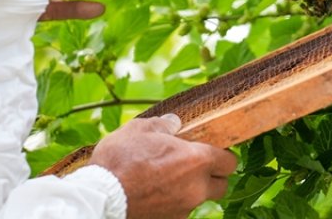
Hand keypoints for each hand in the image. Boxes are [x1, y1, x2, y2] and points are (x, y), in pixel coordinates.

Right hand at [89, 114, 236, 218]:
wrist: (102, 197)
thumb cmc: (121, 159)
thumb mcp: (139, 129)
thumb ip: (163, 125)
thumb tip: (174, 123)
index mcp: (197, 161)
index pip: (229, 161)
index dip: (222, 155)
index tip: (210, 149)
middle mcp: (197, 188)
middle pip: (221, 185)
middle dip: (212, 176)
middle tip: (193, 165)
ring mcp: (184, 209)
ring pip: (199, 198)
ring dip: (191, 189)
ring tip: (168, 178)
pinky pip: (180, 210)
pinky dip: (174, 201)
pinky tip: (155, 192)